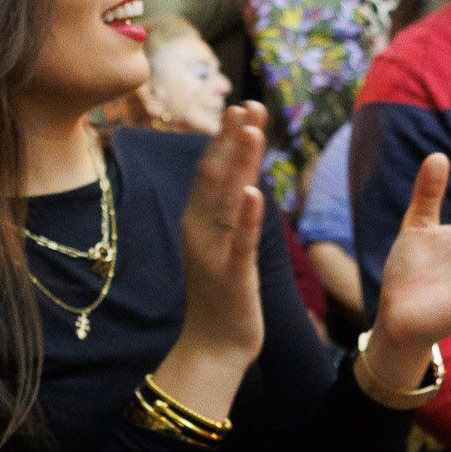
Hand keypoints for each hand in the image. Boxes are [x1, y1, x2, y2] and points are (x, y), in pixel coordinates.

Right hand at [172, 102, 268, 370]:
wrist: (213, 347)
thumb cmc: (221, 293)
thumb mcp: (221, 244)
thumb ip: (226, 211)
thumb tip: (240, 177)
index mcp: (197, 219)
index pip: (211, 169)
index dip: (227, 137)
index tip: (243, 107)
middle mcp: (200, 229)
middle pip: (215, 175)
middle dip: (232, 138)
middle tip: (247, 105)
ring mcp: (214, 251)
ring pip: (226, 199)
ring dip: (240, 163)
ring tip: (251, 130)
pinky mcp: (232, 275)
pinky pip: (240, 241)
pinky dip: (247, 216)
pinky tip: (253, 191)